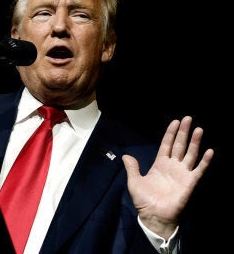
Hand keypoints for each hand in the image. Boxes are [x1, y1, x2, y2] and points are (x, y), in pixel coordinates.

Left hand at [121, 116, 213, 238]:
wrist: (154, 216)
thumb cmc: (144, 201)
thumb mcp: (134, 182)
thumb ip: (132, 168)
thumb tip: (126, 156)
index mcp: (160, 164)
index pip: (167, 145)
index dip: (171, 133)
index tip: (176, 121)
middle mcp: (172, 166)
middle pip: (179, 145)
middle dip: (184, 132)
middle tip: (188, 118)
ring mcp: (182, 173)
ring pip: (190, 154)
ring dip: (195, 142)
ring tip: (199, 129)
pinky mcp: (189, 182)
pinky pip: (199, 170)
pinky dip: (204, 161)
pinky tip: (209, 151)